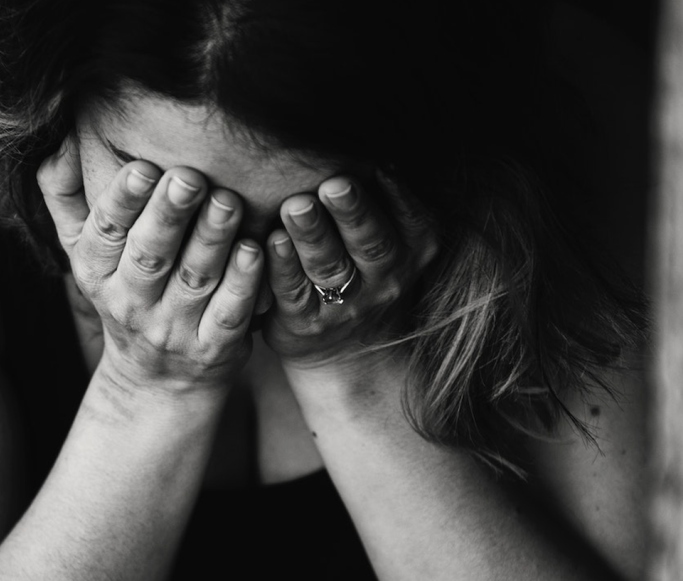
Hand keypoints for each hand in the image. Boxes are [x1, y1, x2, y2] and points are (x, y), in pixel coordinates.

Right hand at [38, 135, 262, 392]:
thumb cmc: (127, 294)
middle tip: (191, 177)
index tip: (142, 166)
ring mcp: (174, 329)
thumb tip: (59, 140)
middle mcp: (131, 302)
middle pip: (151, 255)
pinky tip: (255, 250)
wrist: (158, 380)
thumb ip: (67, 198)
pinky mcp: (214, 348)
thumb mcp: (85, 253)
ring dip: (212, 239)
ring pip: (194, 279)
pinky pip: (229, 313)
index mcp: (96, 272)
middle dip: (170, 214)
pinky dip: (243, 283)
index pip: (106, 233)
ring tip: (228, 201)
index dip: (122, 200)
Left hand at [262, 169, 438, 371]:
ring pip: (330, 267)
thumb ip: (384, 197)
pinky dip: (282, 267)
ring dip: (312, 235)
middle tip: (334, 184)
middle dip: (353, 212)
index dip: (396, 194)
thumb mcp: (393, 238)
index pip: (410, 219)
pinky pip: (293, 292)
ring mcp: (347, 305)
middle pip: (371, 243)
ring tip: (296, 206)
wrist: (348, 349)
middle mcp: (386, 279)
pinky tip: (270, 241)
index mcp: (412, 249)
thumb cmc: (365, 270)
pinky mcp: (306, 322)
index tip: (380, 163)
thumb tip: (361, 130)